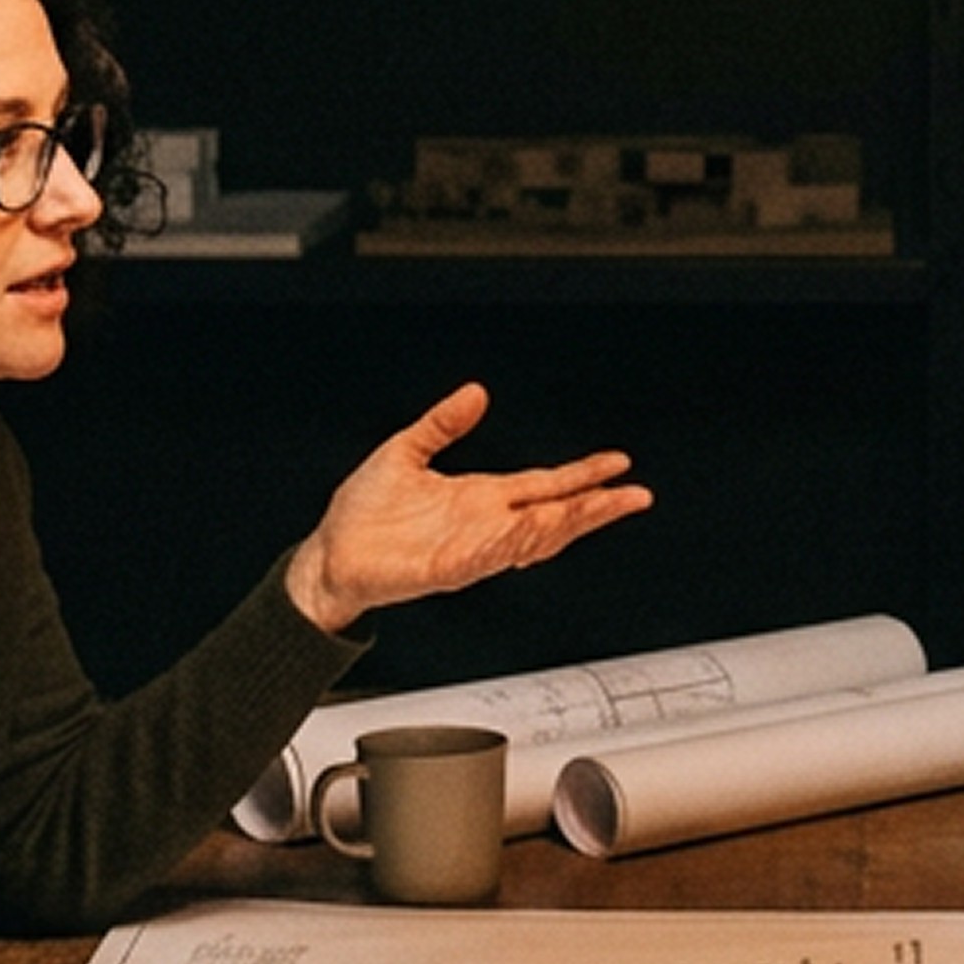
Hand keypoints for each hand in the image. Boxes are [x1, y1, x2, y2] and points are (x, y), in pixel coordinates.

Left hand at [281, 383, 647, 633]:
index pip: (544, 486)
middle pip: (554, 515)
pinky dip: (510, 543)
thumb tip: (475, 393)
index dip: (583, 475)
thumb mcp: (406, 451)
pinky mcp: (444, 569)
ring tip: (599, 508)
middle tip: (635, 495)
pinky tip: (531, 529)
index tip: (618, 464)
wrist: (329, 555)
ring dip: (566, 524)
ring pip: (531, 539)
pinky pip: (485, 557)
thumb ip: (442, 424)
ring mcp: (469, 550)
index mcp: (481, 498)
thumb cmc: (362, 515)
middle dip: (595, 506)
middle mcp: (484, 525)